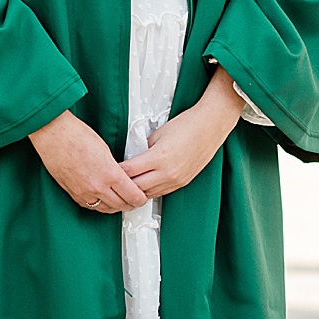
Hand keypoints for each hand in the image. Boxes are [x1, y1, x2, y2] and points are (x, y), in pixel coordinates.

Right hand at [30, 110, 148, 212]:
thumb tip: (120, 175)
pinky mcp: (72, 193)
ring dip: (115, 206)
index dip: (140, 198)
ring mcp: (83, 192)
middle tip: (134, 200)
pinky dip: (99, 205)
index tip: (142, 197)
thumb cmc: (76, 134)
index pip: (132, 195)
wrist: (53, 134)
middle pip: (120, 205)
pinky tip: (101, 199)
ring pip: (105, 209)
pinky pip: (90, 206)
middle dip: (130, 204)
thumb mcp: (104, 148)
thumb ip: (114, 166)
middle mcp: (97, 186)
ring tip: (119, 201)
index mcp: (109, 173)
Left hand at [120, 66, 244, 198]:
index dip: (116, 172)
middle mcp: (167, 173)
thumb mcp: (157, 134)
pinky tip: (143, 185)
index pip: (129, 172)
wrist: (210, 126)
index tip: (108, 170)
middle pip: (136, 187)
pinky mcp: (182, 183)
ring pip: (148, 194)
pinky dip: (150, 190)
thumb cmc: (186, 125)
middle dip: (123, 185)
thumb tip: (133, 157)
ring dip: (136, 190)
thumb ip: (144, 148)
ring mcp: (176, 180)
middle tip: (113, 181)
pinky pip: (160, 193)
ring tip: (125, 186)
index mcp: (159, 158)